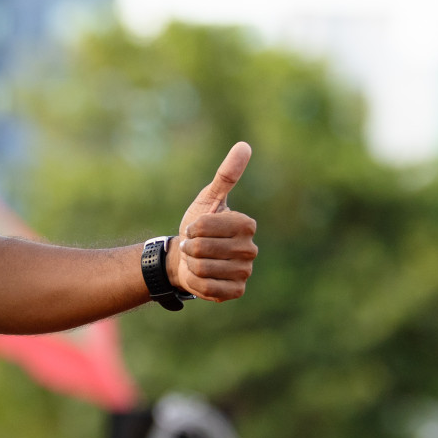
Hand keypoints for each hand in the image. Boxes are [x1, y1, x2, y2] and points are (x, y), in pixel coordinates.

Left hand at [168, 141, 257, 301]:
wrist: (186, 258)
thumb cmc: (197, 226)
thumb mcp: (207, 199)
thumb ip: (226, 175)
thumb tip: (244, 146)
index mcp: (246, 225)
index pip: (207, 226)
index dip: (194, 227)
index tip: (195, 227)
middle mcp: (251, 249)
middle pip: (203, 248)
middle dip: (190, 246)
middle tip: (193, 246)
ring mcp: (245, 272)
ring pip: (203, 268)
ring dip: (191, 264)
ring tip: (197, 260)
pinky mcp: (236, 292)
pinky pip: (207, 287)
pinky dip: (195, 281)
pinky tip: (201, 276)